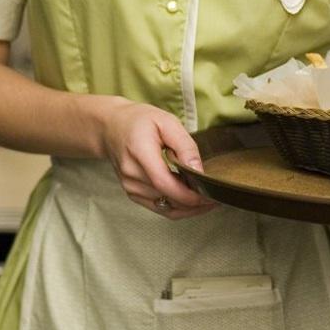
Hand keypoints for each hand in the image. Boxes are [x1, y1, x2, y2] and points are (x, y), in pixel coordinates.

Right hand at [100, 101, 216, 219]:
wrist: (110, 128)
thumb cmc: (139, 121)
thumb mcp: (166, 122)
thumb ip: (184, 146)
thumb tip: (199, 171)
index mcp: (139, 153)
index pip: (165, 183)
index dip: (190, 194)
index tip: (211, 193)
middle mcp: (132, 176)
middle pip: (168, 199)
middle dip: (196, 202)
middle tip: (218, 194)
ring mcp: (130, 188)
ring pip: (167, 209)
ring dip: (190, 208)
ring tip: (209, 197)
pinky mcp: (133, 194)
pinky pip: (160, 209)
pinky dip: (179, 207)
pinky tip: (193, 199)